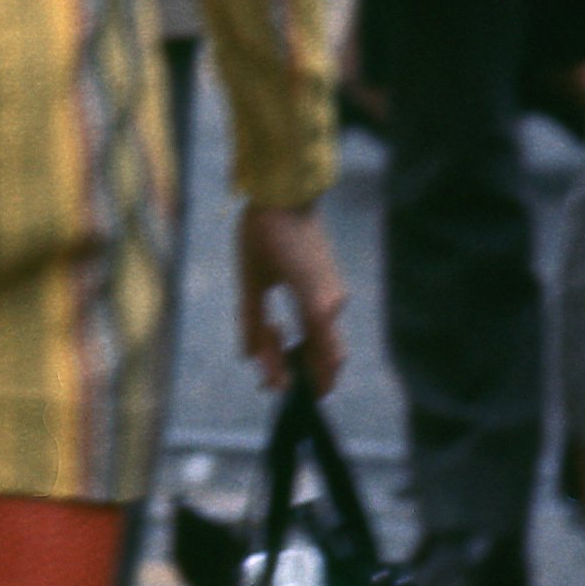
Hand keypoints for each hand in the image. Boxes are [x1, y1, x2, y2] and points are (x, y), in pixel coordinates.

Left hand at [237, 202, 345, 395]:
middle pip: (331, 355)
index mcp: (315, 305)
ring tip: (271, 350)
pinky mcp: (328, 283)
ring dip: (305, 354)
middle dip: (307, 374)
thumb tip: (250, 357)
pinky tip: (281, 330)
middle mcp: (332, 303)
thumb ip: (252, 322)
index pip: (323, 361)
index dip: (310, 385)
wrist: (287, 192)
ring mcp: (334, 292)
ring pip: (327, 338)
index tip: (285, 393)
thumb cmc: (263, 233)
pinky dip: (309, 336)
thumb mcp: (250, 280)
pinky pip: (324, 321)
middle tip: (275, 380)